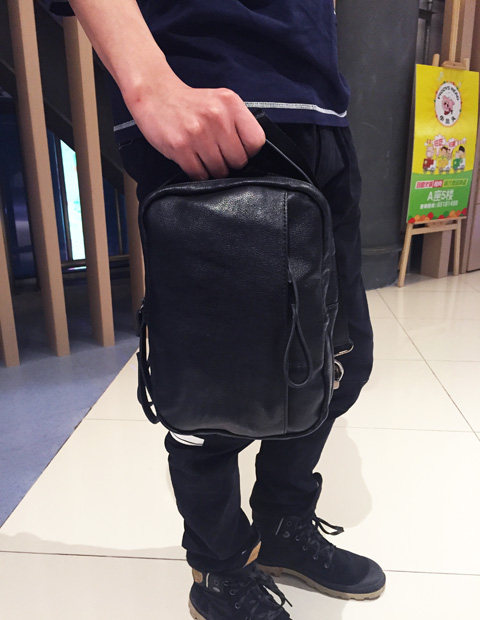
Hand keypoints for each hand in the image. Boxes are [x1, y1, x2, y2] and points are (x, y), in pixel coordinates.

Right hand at [124, 75, 265, 179]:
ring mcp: (198, 132)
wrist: (155, 94)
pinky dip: (197, 173)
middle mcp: (217, 117)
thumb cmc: (190, 104)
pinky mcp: (181, 146)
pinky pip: (199, 174)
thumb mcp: (220, 102)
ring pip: (219, 170)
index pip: (256, 142)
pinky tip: (192, 160)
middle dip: (229, 163)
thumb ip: (237, 123)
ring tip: (202, 157)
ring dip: (212, 170)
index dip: (247, 152)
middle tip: (217, 155)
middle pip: (238, 161)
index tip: (236, 150)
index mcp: (231, 104)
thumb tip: (249, 154)